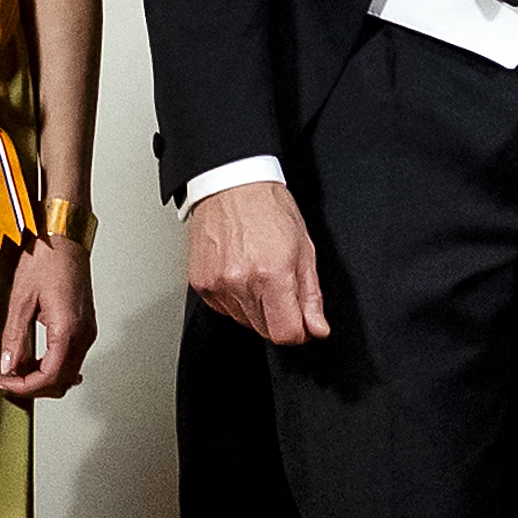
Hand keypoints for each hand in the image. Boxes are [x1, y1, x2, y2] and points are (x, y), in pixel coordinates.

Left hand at [0, 235, 96, 397]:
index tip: (0, 382)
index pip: (48, 377)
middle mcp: (83, 335)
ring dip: (40, 378)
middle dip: (30, 387)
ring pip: (66, 374)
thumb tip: (8, 366)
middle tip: (3, 379)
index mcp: (68, 330)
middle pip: (60, 382)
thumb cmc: (47, 259)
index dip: (22, 387)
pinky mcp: (84, 327)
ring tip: (14, 369)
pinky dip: (51, 367)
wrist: (65, 236)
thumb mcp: (22, 299)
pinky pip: (70, 360)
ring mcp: (87, 332)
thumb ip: (14, 338)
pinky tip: (32, 360)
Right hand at [187, 179, 330, 345]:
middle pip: (266, 331)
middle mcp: (241, 282)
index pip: (285, 333)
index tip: (302, 322)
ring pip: (245, 322)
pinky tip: (241, 272)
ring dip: (256, 308)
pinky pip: (225, 310)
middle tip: (280, 285)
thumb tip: (316, 328)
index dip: (299, 332)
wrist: (230, 184)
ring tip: (258, 272)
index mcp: (272, 273)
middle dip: (279, 317)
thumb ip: (311, 295)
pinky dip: (236, 299)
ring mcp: (217, 285)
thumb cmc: (268, 207)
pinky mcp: (201, 285)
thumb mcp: (304, 248)